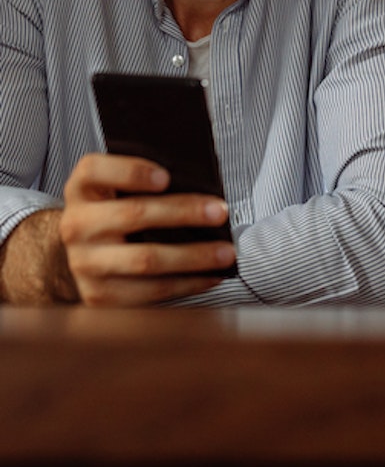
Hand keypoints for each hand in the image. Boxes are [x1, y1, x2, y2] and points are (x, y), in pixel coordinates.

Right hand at [59, 152, 236, 305]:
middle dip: (183, 213)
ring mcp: (84, 263)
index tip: (167, 177)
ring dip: (193, 257)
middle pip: (133, 214)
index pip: (95, 170)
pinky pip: (148, 292)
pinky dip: (186, 283)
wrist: (83, 250)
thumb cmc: (114, 207)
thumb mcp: (118, 184)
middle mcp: (77, 224)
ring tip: (225, 252)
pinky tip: (210, 275)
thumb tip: (200, 184)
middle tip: (220, 212)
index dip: (131, 172)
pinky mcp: (99, 296)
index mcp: (82, 187)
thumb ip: (147, 178)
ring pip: (145, 259)